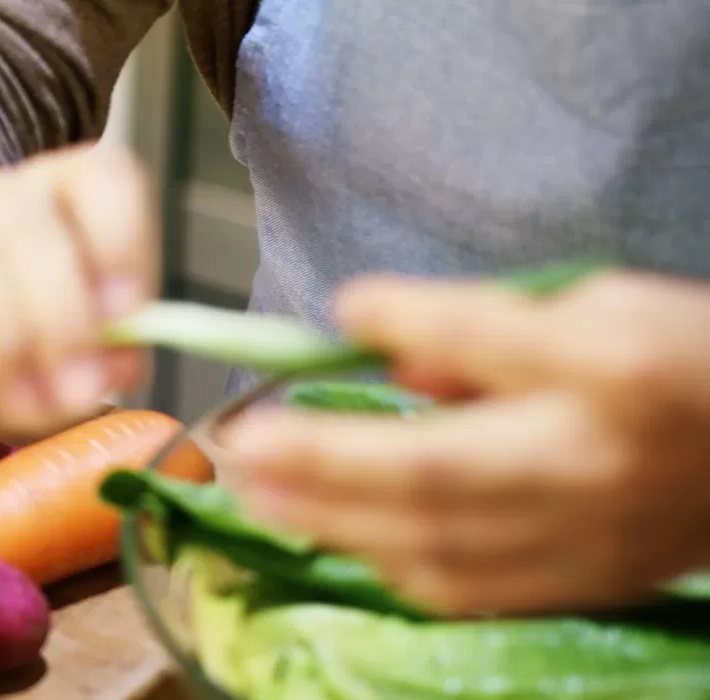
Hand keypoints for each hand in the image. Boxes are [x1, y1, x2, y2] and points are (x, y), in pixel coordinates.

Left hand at [221, 271, 709, 614]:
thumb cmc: (676, 362)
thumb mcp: (599, 306)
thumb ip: (484, 324)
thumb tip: (370, 332)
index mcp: (616, 369)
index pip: (500, 340)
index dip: (416, 324)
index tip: (342, 305)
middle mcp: (597, 462)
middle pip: (441, 472)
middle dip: (327, 463)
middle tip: (243, 444)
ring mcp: (590, 538)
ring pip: (441, 545)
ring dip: (334, 522)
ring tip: (256, 492)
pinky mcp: (582, 586)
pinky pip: (467, 590)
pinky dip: (390, 563)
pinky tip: (332, 537)